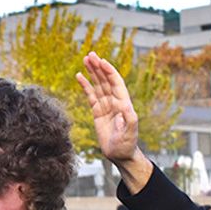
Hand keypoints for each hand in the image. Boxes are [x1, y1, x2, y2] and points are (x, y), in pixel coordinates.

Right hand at [76, 52, 152, 191]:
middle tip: (91, 54)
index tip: (101, 61)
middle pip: (106, 80)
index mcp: (123, 104)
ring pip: (98, 85)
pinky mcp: (98, 112)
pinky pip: (91, 95)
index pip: (116, 83)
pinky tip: (80, 76)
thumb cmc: (127, 145)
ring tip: (85, 59)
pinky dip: (86, 85)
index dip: (109, 71)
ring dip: (93, 72)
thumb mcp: (130, 133)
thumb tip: (126, 106)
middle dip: (99, 67)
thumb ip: (129, 120)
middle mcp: (115, 102)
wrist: (120, 155)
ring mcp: (106, 106)